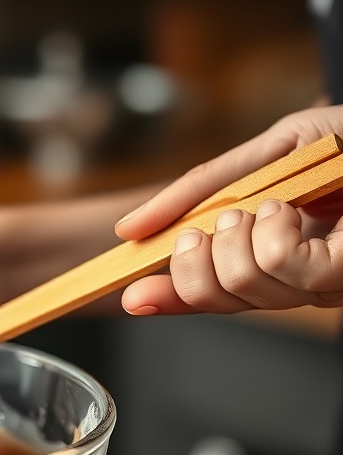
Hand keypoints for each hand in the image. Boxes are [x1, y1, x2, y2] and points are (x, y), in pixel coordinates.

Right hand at [115, 105, 342, 315]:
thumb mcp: (262, 156)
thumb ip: (197, 190)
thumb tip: (131, 230)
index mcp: (270, 260)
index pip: (209, 295)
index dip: (168, 298)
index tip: (130, 293)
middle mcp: (297, 280)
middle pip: (218, 298)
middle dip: (195, 257)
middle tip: (216, 222)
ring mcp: (325, 282)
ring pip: (245, 286)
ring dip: (238, 236)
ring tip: (267, 204)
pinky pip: (285, 268)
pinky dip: (272, 232)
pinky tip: (285, 210)